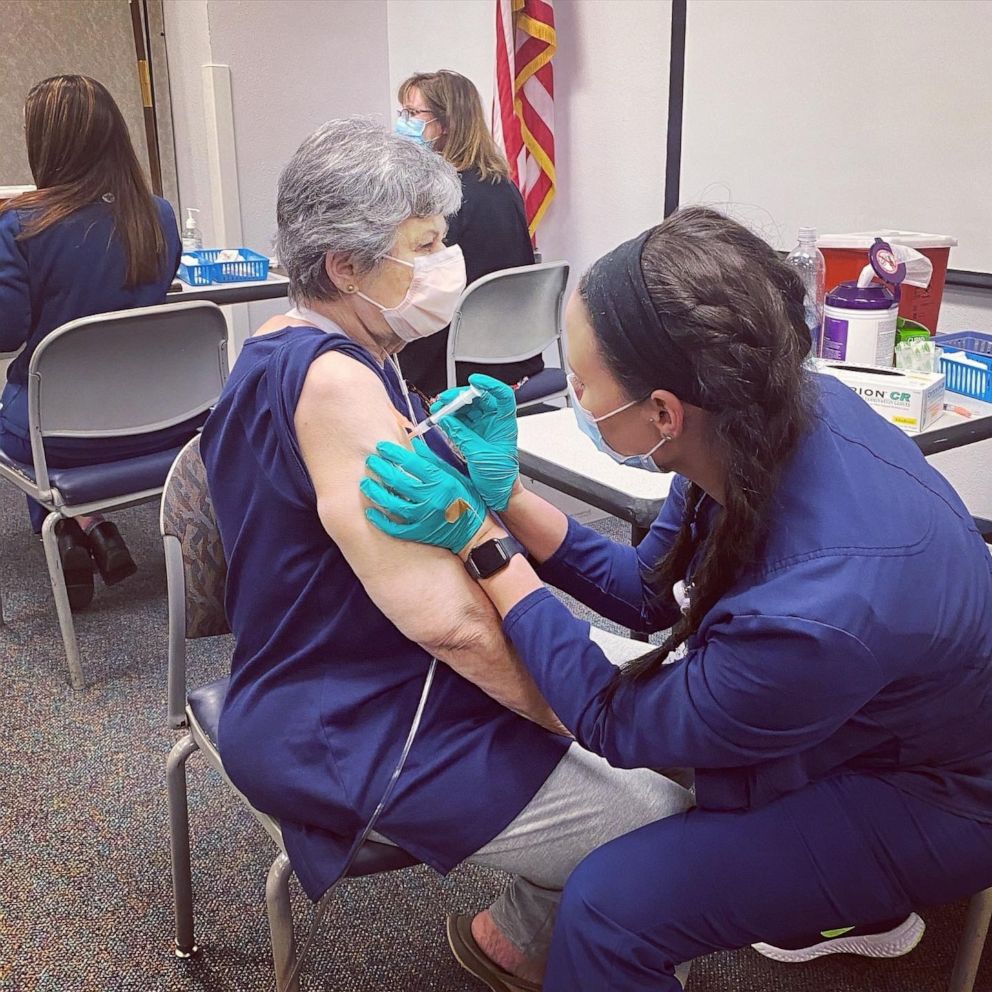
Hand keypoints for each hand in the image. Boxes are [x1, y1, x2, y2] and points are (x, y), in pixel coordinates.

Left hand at [361, 438, 487, 554]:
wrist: (474, 533)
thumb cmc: (467, 500)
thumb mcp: (456, 476)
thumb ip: (435, 461)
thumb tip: (414, 444)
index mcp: (442, 481)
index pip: (413, 464)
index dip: (394, 453)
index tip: (381, 446)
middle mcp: (432, 498)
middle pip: (399, 482)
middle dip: (381, 469)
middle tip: (370, 461)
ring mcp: (424, 518)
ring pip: (393, 504)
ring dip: (376, 493)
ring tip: (365, 483)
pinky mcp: (420, 533)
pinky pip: (395, 528)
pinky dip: (381, 521)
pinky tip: (370, 512)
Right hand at [432, 374, 518, 511]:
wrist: (498, 495)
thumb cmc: (500, 478)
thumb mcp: (479, 456)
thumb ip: (462, 436)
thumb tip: (447, 419)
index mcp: (504, 424)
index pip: (502, 396)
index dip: (489, 384)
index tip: (474, 381)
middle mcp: (494, 422)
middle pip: (479, 399)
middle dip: (460, 397)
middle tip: (444, 400)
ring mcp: (482, 428)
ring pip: (467, 409)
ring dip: (452, 408)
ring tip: (438, 410)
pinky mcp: (472, 435)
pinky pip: (460, 422)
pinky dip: (449, 419)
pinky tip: (440, 419)